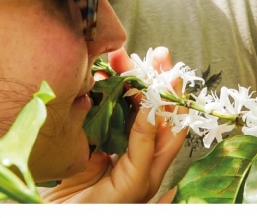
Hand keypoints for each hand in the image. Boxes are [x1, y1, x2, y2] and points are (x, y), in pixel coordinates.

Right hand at [40, 47, 186, 202]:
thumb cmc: (104, 212)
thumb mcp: (132, 183)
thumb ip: (144, 148)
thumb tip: (152, 109)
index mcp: (151, 164)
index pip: (170, 124)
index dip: (172, 96)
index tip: (171, 71)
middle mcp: (133, 151)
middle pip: (146, 107)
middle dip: (149, 78)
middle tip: (152, 54)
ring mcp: (108, 144)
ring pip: (121, 105)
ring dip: (122, 80)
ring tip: (118, 58)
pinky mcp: (84, 142)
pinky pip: (94, 111)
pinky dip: (96, 92)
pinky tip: (96, 76)